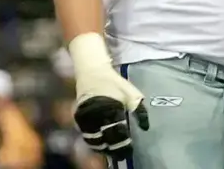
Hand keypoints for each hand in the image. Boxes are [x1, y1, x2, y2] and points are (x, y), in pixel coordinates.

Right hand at [70, 33, 148, 160]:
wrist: (92, 70)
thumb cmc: (114, 82)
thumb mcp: (132, 94)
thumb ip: (139, 110)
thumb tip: (145, 127)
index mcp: (110, 108)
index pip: (117, 131)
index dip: (124, 142)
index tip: (130, 148)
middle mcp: (94, 113)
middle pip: (104, 137)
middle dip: (113, 146)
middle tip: (122, 152)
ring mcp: (84, 115)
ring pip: (92, 137)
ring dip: (102, 145)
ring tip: (111, 150)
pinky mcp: (78, 115)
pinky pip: (85, 132)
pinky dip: (92, 139)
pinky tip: (100, 143)